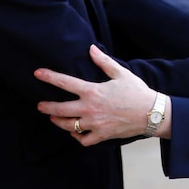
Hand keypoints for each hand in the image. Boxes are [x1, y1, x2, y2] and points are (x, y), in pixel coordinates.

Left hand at [35, 45, 162, 145]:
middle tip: (40, 105)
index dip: (49, 77)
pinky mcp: (102, 135)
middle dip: (47, 107)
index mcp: (92, 91)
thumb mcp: (120, 73)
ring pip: (68, 126)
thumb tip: (91, 48)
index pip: (64, 82)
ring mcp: (94, 124)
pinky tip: (75, 131)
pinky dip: (77, 136)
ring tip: (53, 118)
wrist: (151, 113)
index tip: (37, 73)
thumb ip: (103, 61)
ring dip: (58, 122)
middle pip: (60, 109)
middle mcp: (90, 109)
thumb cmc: (136, 91)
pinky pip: (83, 139)